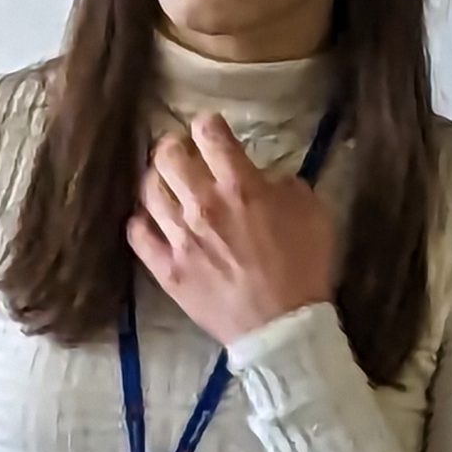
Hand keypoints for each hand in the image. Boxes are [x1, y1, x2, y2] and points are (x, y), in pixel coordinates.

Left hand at [128, 113, 334, 347]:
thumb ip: (286, 185)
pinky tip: (148, 220)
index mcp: (239, 185)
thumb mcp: (313, 212)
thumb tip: (266, 177)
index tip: (211, 130)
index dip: (208, 124)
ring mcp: (179, 238)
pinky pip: (138, 236)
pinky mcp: (166, 269)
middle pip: (168, 155)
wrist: (283, 327)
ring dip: (156, 180)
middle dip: (174, 146)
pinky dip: (140, 222)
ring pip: (149, 191)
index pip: (209, 133)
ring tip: (165, 184)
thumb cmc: (305, 267)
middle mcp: (203, 205)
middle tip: (182, 153)